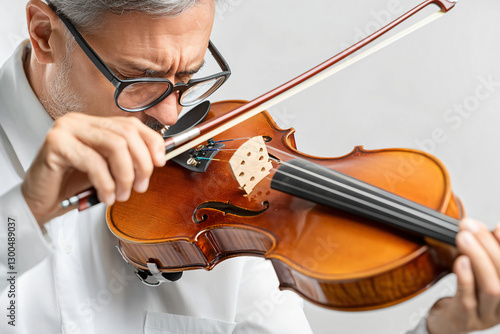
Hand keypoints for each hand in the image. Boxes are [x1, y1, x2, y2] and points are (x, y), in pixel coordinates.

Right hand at [22, 113, 165, 224]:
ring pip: (115, 146)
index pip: (133, 124)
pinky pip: (93, 162)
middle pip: (127, 134)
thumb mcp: (108, 169)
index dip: (152, 143)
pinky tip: (106, 196)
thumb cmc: (72, 186)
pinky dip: (106, 183)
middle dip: (141, 164)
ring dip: (125, 175)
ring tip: (122, 194)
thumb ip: (128, 159)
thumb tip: (158, 159)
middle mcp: (81, 121)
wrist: (40, 201)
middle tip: (140, 186)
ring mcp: (67, 129)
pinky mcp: (55, 143)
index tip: (160, 163)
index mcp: (95, 123)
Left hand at [426, 218, 499, 333]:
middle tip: (469, 225)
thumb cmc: (466, 292)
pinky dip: (466, 278)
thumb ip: (487, 252)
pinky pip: (468, 299)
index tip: (497, 226)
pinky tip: (460, 261)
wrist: (445, 322)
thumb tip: (491, 227)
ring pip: (491, 287)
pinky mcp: (466, 320)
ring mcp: (487, 316)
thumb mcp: (479, 271)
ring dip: (478, 258)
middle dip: (488, 246)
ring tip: (463, 237)